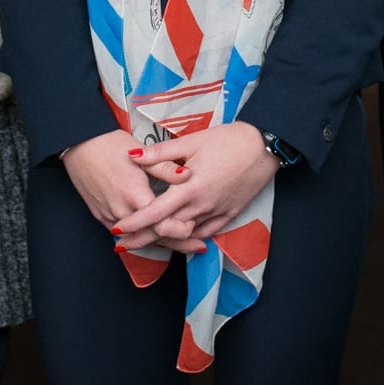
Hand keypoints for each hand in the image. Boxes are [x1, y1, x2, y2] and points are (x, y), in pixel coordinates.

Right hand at [61, 132, 193, 249]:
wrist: (80, 145)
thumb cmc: (111, 146)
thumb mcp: (142, 154)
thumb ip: (165, 168)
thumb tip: (187, 174)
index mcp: (134, 195)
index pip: (162, 226)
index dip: (181, 230)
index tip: (195, 226)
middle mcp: (121, 211)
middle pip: (153, 238)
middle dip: (178, 243)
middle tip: (199, 246)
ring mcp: (109, 216)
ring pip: (139, 239)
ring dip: (161, 242)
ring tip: (183, 245)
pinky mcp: (102, 217)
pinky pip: (125, 234)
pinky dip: (142, 236)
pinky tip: (155, 236)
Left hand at [128, 122, 279, 252]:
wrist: (265, 145)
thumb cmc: (229, 139)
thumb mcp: (192, 141)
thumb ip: (160, 152)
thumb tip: (132, 156)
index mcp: (189, 189)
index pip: (155, 213)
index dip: (134, 224)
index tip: (117, 231)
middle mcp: (202, 206)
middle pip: (167, 230)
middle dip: (143, 239)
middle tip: (123, 244)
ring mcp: (217, 212)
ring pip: (186, 235)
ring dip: (167, 239)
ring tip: (149, 240)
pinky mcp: (231, 214)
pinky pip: (207, 233)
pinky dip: (191, 237)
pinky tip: (181, 236)